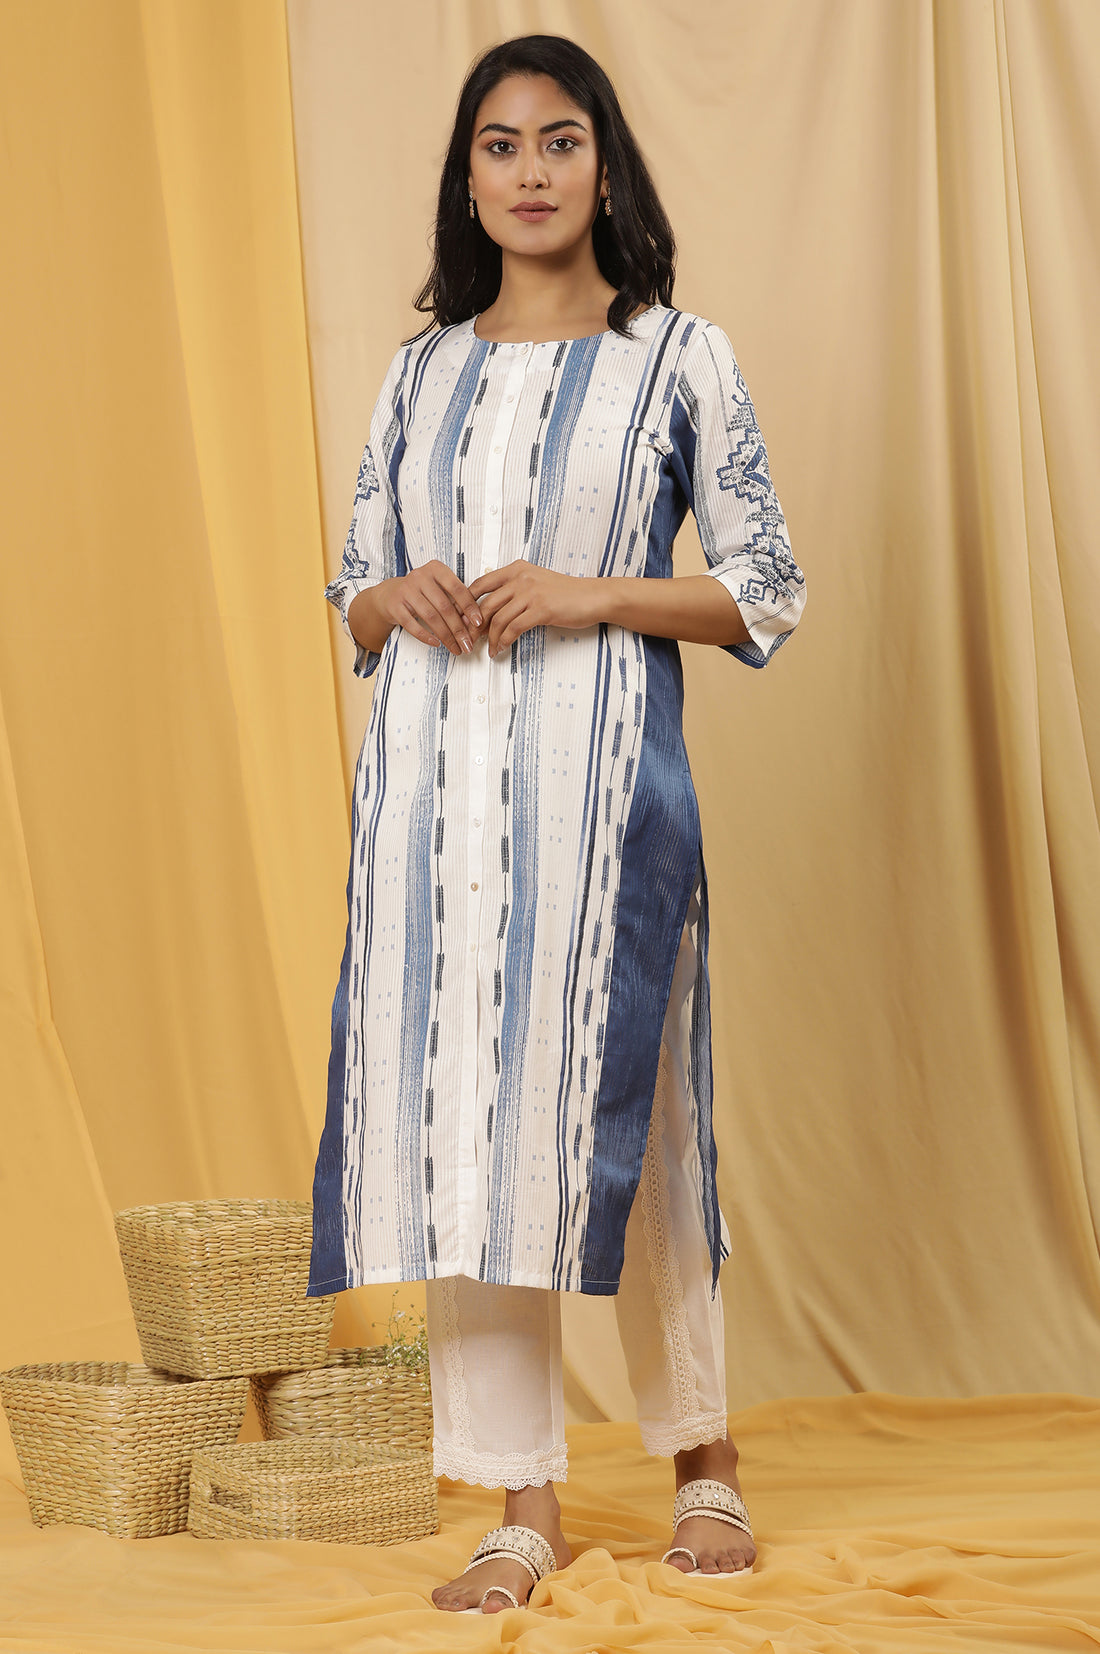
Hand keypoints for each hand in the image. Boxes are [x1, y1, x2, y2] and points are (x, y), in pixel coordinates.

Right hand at [377, 560, 483, 655]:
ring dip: (445, 636)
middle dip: (458, 629)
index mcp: (435, 569)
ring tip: (455, 648)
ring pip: (430, 617)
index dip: (469, 607)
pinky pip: (412, 625)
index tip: (478, 623)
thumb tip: (472, 622)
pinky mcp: (394, 605)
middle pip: (444, 606)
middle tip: (467, 644)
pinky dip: (426, 637)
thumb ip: (455, 600)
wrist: (390, 594)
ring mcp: (405, 590)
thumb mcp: (438, 589)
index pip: (457, 588)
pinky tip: (436, 643)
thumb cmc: (421, 592)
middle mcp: (420, 576)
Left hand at [468, 562, 597, 656]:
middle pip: (486, 604)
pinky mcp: (541, 610)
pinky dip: (504, 641)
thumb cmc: (565, 593)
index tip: (463, 619)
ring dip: (490, 638)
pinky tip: (502, 648)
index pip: (480, 584)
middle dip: (474, 626)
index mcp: (516, 569)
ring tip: (489, 649)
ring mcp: (531, 593)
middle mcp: (521, 578)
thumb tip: (490, 610)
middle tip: (470, 640)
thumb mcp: (536, 582)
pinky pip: (514, 628)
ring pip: (498, 619)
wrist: (592, 597)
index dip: (467, 603)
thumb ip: (514, 590)